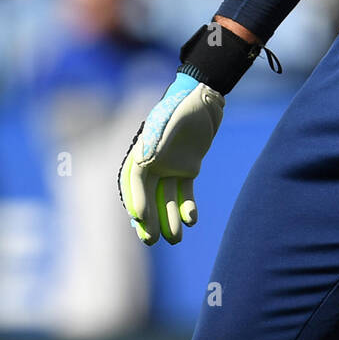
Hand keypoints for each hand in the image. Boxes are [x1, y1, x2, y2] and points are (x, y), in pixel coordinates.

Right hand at [118, 73, 223, 244]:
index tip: (140, 218)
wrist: (203, 98)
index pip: (136, 182)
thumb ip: (156, 139)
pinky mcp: (188, 169)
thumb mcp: (168, 120)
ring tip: (175, 240)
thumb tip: (145, 161)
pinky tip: (192, 220)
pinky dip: (188, 206)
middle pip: (149, 196)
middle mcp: (153, 163)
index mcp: (142, 152)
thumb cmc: (180, 107)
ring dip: (170, 219)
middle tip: (151, 241)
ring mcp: (170, 167)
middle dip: (150, 220)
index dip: (137, 199)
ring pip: (168, 199)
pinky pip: (185, 192)